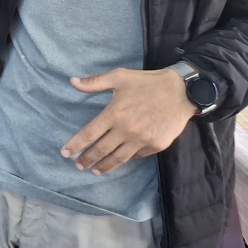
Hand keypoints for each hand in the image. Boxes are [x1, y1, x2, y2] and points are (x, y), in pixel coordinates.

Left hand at [61, 68, 196, 174]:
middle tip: (78, 165)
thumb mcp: (119, 77)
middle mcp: (126, 130)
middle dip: (87, 159)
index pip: (89, 134)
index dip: (75, 144)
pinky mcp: (156, 146)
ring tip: (95, 170)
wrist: (182, 91)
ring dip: (105, 166)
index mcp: (114, 113)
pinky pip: (137, 155)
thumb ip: (94, 82)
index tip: (65, 153)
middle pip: (101, 150)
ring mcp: (142, 140)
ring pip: (118, 158)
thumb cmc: (147, 83)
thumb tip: (72, 82)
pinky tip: (120, 159)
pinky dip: (127, 157)